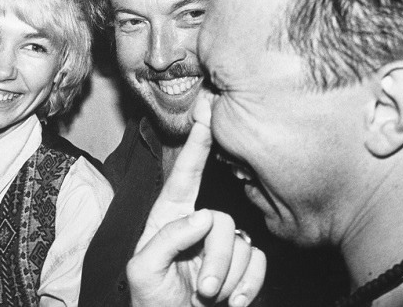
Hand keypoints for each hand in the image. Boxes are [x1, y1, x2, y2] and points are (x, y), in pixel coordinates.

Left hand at [128, 93, 266, 306]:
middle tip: (203, 291)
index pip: (185, 175)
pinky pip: (259, 262)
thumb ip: (167, 238)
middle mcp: (199, 224)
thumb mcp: (143, 271)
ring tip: (210, 297)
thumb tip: (205, 216)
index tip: (207, 114)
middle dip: (216, 261)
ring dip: (228, 279)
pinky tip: (235, 302)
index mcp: (170, 217)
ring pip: (243, 245)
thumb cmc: (152, 302)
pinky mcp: (243, 265)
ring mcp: (223, 244)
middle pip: (222, 222)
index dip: (197, 144)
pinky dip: (250, 286)